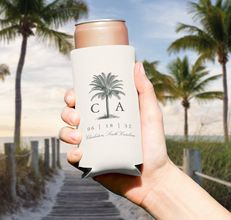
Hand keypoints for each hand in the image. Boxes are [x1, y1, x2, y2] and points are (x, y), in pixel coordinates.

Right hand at [60, 62, 172, 206]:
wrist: (154, 177)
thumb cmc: (154, 143)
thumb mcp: (150, 114)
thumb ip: (145, 90)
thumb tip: (137, 64)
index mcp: (106, 114)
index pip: (83, 101)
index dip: (72, 95)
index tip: (73, 95)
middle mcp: (96, 127)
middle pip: (70, 115)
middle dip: (67, 112)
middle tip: (77, 116)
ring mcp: (92, 145)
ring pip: (67, 134)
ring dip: (66, 132)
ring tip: (79, 137)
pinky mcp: (90, 163)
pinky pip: (73, 157)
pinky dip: (71, 155)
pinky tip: (80, 153)